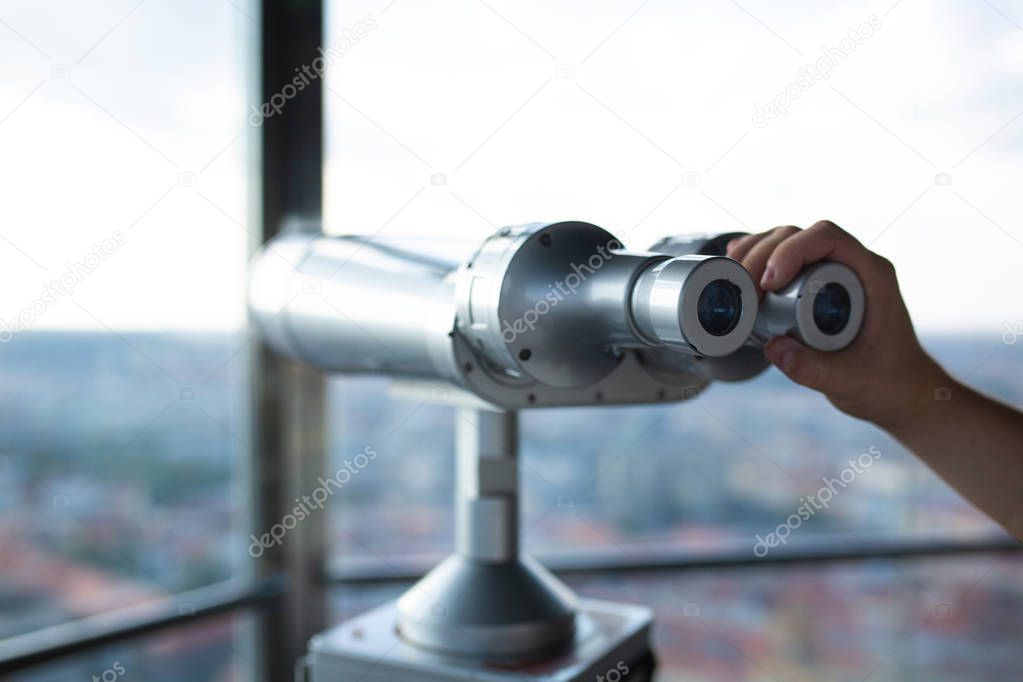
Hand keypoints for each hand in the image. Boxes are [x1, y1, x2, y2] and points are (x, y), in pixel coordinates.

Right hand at [726, 221, 946, 431]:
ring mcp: (832, 273)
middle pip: (800, 235)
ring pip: (787, 241)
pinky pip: (784, 259)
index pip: (828, 238)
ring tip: (734, 280)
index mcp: (872, 275)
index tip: (768, 283)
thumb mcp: (850, 381)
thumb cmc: (886, 382)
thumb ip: (813, 369)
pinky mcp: (815, 285)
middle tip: (743, 289)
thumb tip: (772, 346)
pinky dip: (758, 259)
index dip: (792, 251)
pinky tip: (737, 265)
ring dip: (755, 253)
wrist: (899, 391)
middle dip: (764, 253)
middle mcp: (852, 266)